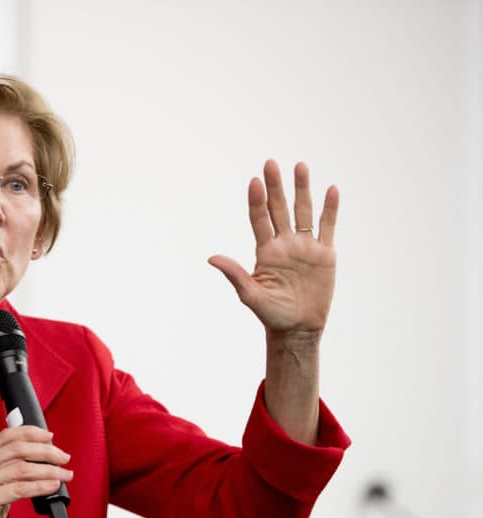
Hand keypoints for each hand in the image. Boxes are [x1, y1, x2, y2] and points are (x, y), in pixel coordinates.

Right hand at [0, 426, 71, 517]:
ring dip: (49, 470)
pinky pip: (20, 489)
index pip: (7, 436)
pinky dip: (40, 486)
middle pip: (18, 449)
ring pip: (22, 468)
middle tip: (63, 457)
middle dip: (46, 451)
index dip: (31, 433)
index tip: (50, 437)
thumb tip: (37, 464)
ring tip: (64, 474)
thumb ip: (6, 473)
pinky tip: (52, 486)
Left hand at [208, 159, 338, 335]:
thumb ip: (234, 274)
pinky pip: (327, 226)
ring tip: (300, 166)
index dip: (256, 201)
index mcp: (265, 251)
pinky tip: (330, 190)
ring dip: (302, 189)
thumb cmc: (271, 314)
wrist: (298, 329)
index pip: (259, 219)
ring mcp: (305, 247)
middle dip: (276, 187)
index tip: (254, 182)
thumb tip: (211, 257)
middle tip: (271, 163)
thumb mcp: (250, 295)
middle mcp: (284, 244)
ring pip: (303, 212)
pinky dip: (329, 208)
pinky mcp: (325, 254)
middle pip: (279, 209)